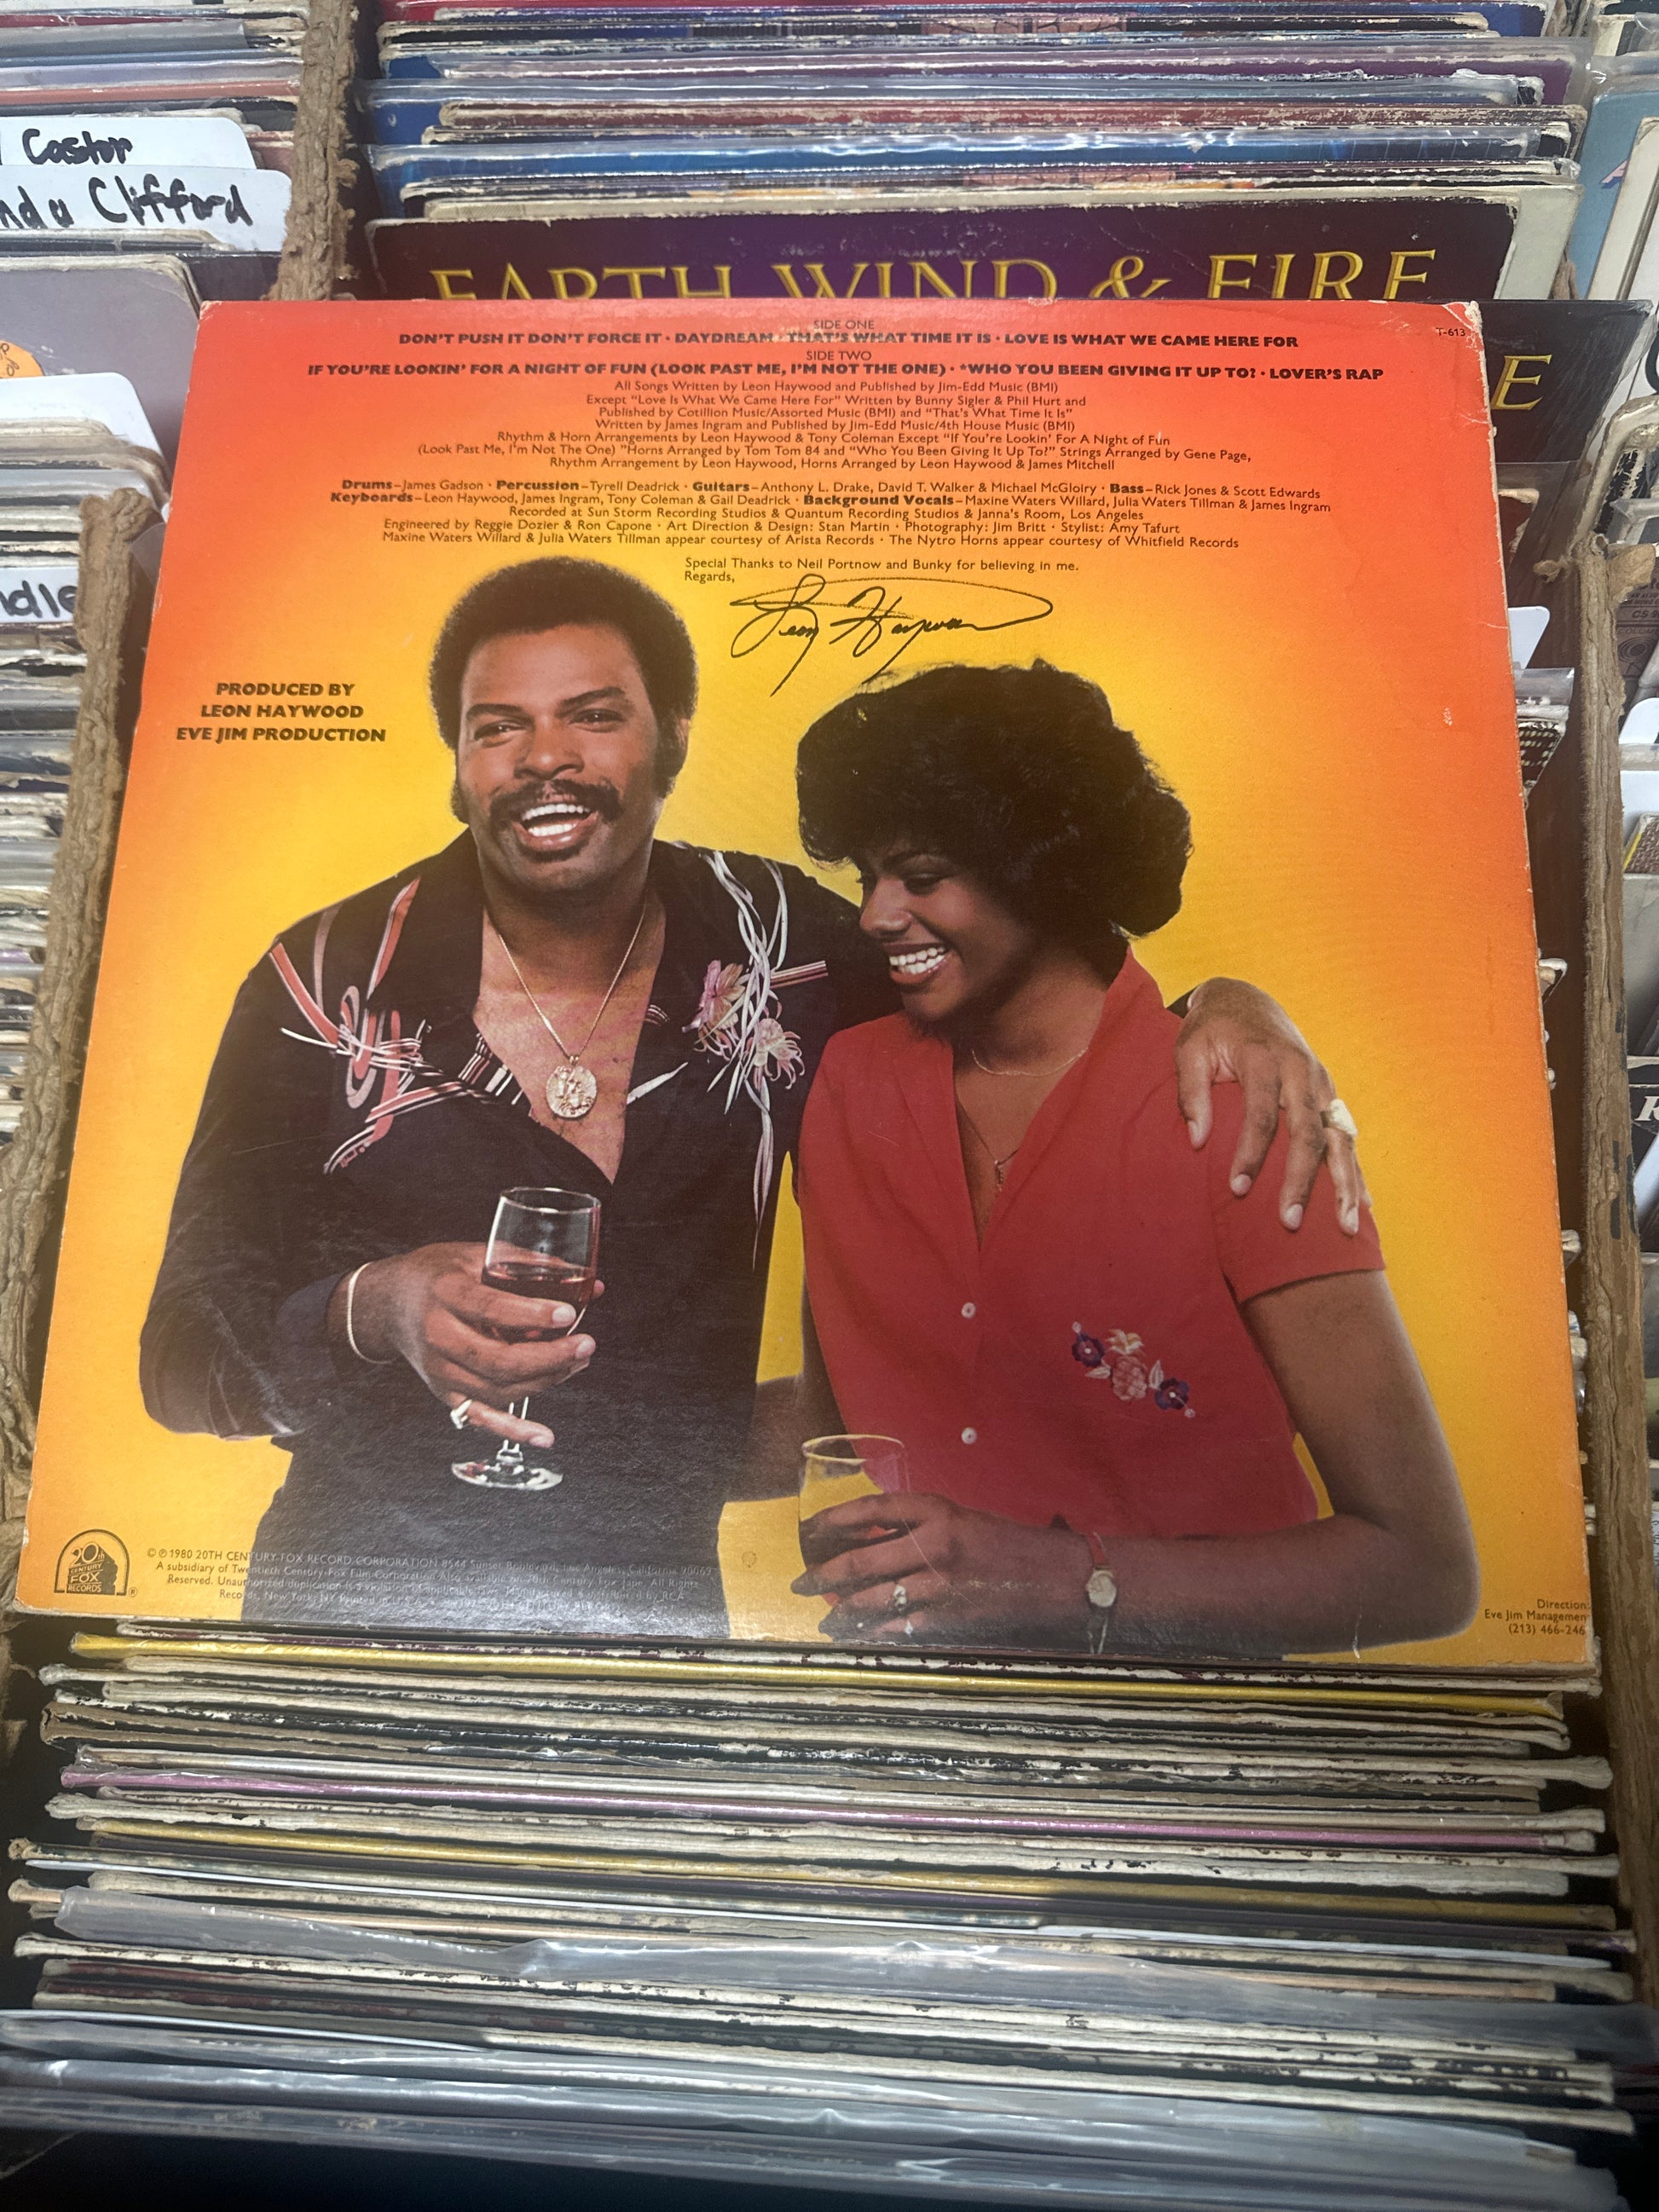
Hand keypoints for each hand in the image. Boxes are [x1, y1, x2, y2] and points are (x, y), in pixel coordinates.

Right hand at [340, 1244, 599, 1448]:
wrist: (388, 1303)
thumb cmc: (436, 1274)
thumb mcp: (474, 1255)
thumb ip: (528, 1266)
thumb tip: (590, 1282)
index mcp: (445, 1293)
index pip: (489, 1308)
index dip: (532, 1314)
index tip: (568, 1314)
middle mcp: (438, 1335)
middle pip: (497, 1358)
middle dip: (549, 1356)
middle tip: (586, 1344)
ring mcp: (440, 1370)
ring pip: (497, 1389)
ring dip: (544, 1380)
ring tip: (577, 1361)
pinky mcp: (444, 1392)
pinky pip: (480, 1417)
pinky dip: (513, 1431)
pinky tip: (544, 1436)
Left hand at [792, 1491, 1093, 1647]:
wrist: (1056, 1576)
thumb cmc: (1007, 1545)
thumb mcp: (961, 1520)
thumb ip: (918, 1527)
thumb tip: (866, 1543)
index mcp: (939, 1511)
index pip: (872, 1509)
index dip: (835, 1518)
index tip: (811, 1528)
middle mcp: (936, 1544)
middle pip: (862, 1560)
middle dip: (824, 1575)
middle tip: (801, 1584)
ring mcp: (942, 1584)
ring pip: (874, 1600)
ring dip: (842, 1612)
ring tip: (825, 1619)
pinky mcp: (950, 1617)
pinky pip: (900, 1628)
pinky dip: (875, 1633)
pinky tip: (860, 1636)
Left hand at [1174, 978, 1366, 1233]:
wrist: (1245, 999)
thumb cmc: (1212, 1030)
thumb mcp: (1189, 1049)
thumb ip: (1191, 1092)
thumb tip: (1198, 1141)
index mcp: (1266, 1058)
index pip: (1262, 1114)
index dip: (1250, 1153)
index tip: (1236, 1189)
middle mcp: (1302, 1071)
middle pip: (1308, 1132)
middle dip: (1301, 1179)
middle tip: (1288, 1220)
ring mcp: (1321, 1083)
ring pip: (1339, 1138)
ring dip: (1344, 1183)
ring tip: (1347, 1227)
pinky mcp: (1329, 1093)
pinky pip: (1346, 1136)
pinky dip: (1356, 1170)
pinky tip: (1363, 1204)